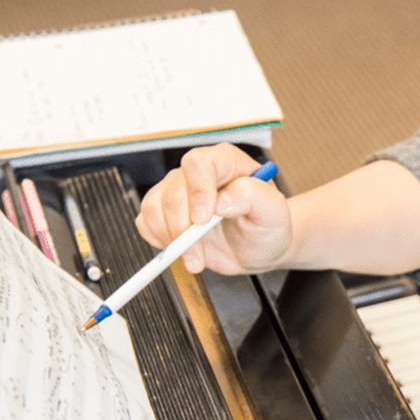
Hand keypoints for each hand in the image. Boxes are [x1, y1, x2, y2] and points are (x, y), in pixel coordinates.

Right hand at [135, 143, 293, 274]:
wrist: (258, 248)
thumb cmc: (267, 226)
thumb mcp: (274, 213)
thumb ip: (254, 197)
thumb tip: (222, 200)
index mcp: (226, 162)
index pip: (199, 164)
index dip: (197, 192)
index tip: (203, 220)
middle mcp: (199, 173)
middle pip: (173, 192)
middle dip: (183, 229)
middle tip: (200, 254)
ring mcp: (178, 190)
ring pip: (155, 207)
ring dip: (171, 239)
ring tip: (196, 257)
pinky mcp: (164, 211)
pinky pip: (145, 221)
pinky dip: (158, 240)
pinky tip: (181, 249)